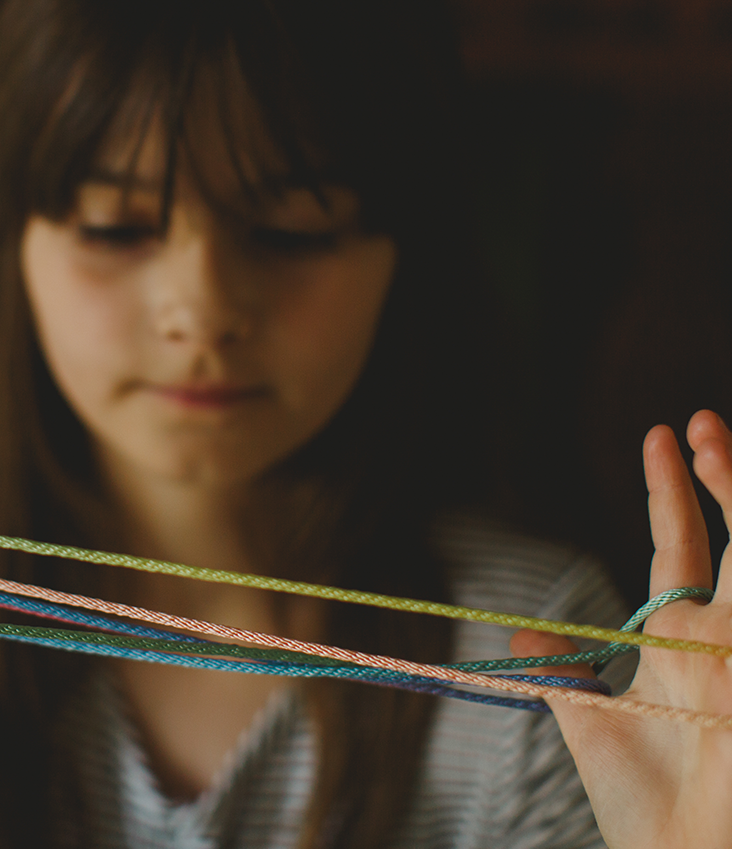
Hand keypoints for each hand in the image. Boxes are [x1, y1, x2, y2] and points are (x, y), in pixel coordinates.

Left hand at [511, 409, 731, 848]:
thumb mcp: (591, 726)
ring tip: (714, 442)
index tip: (657, 435)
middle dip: (729, 476)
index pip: (683, 547)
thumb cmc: (650, 817)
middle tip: (696, 422)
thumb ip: (561, 671)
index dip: (673, 491)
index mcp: (686, 645)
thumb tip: (519, 629)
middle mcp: (731, 640)